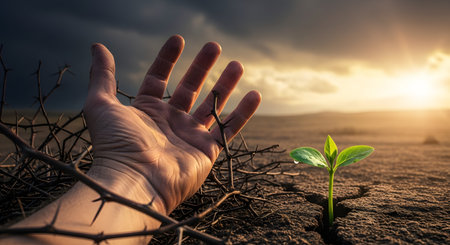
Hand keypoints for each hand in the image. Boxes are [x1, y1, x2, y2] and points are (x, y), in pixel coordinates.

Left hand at [83, 35, 260, 213]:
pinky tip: (255, 94)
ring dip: (225, 85)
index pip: (159, 78)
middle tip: (214, 46)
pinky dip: (243, 113)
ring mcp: (189, 136)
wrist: (135, 182)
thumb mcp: (102, 105)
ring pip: (212, 105)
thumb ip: (103, 75)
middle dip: (202, 67)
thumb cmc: (116, 145)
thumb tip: (97, 46)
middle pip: (190, 88)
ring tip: (237, 65)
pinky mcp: (207, 151)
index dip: (167, 59)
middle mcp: (169, 122)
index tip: (178, 39)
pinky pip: (229, 128)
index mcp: (146, 111)